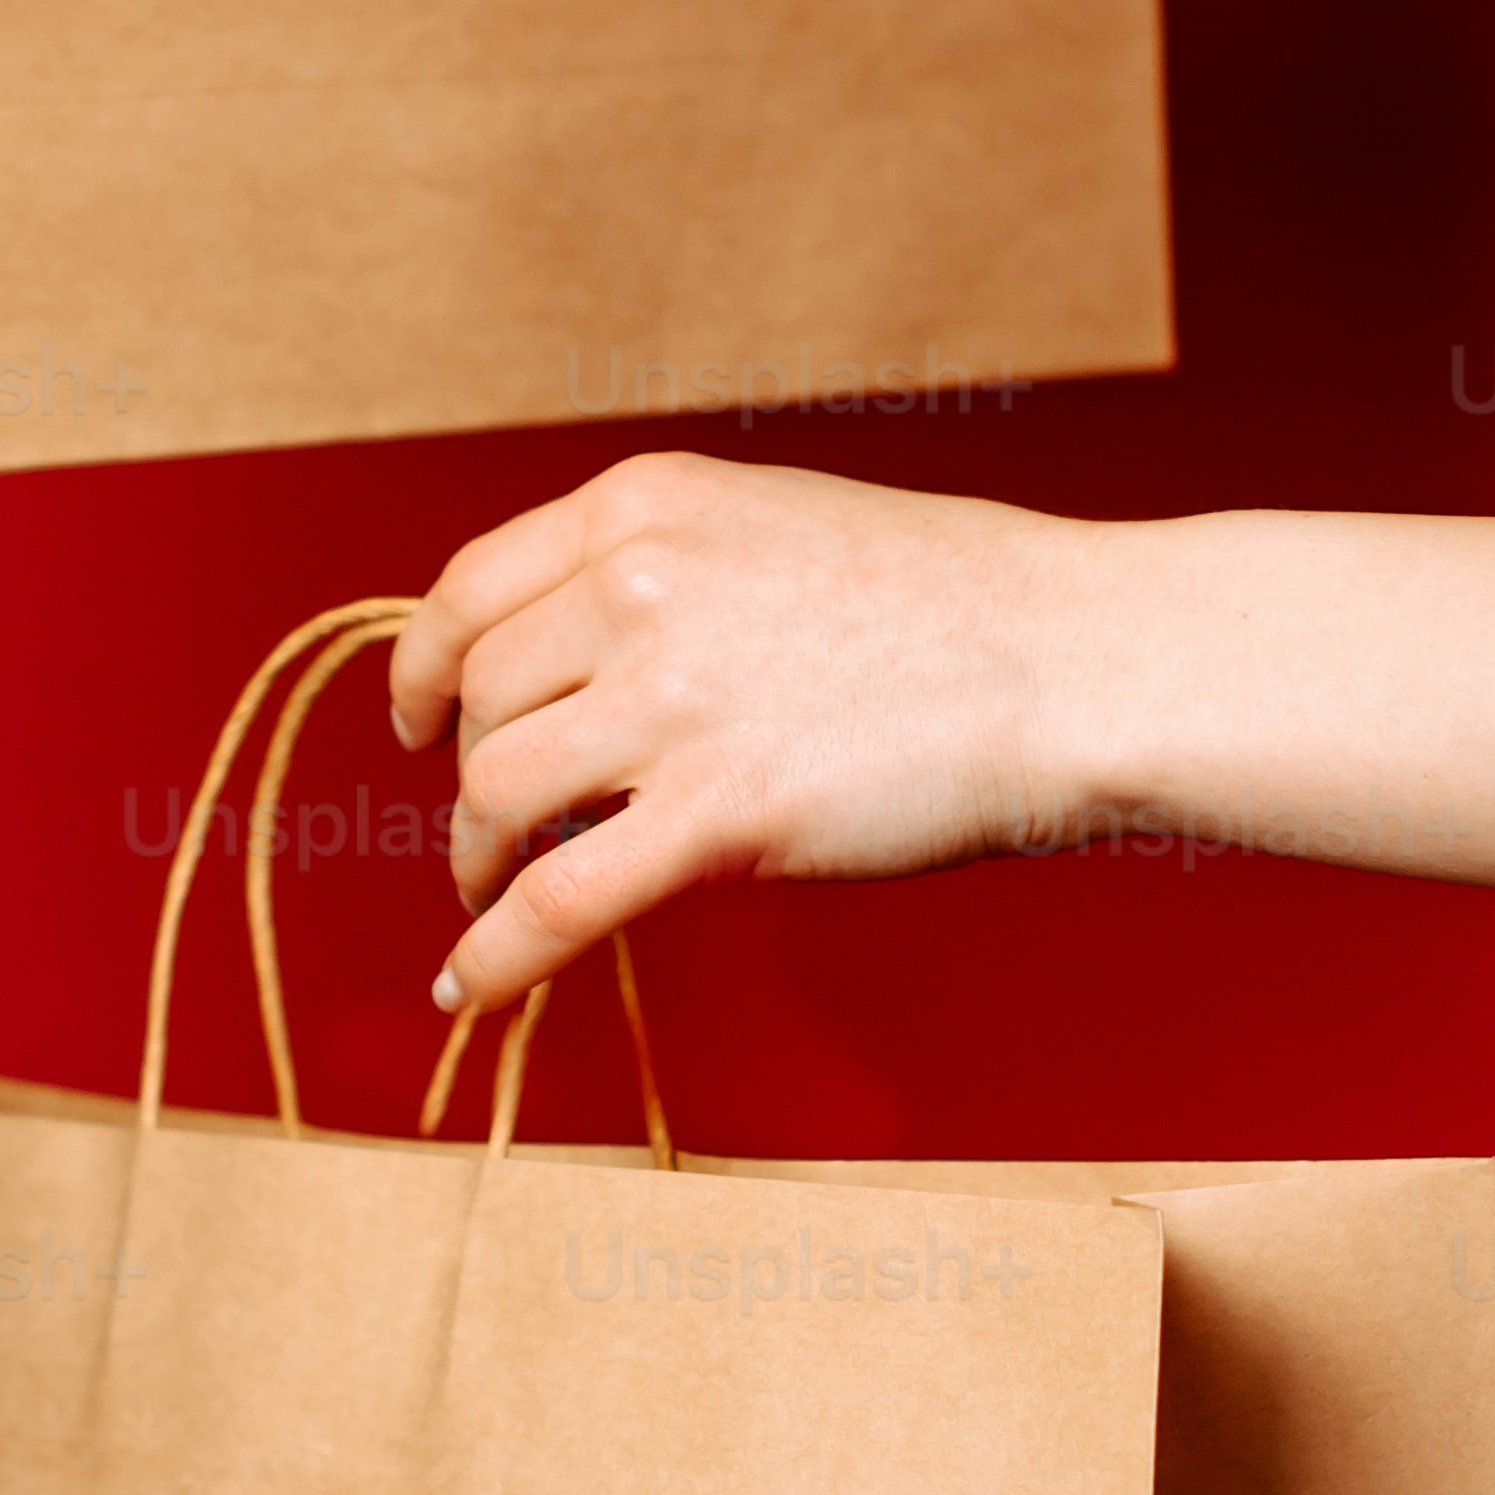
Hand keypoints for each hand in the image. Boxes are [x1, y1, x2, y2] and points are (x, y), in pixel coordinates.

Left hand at [387, 451, 1128, 1015]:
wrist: (1075, 660)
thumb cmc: (955, 604)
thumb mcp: (775, 528)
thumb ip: (665, 574)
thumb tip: (575, 660)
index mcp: (648, 507)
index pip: (469, 589)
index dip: (425, 667)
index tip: (419, 720)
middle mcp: (641, 588)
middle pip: (479, 699)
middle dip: (465, 774)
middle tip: (489, 831)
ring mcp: (676, 701)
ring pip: (496, 795)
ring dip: (479, 861)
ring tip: (496, 893)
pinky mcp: (720, 815)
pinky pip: (556, 901)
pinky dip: (495, 955)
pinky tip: (469, 987)